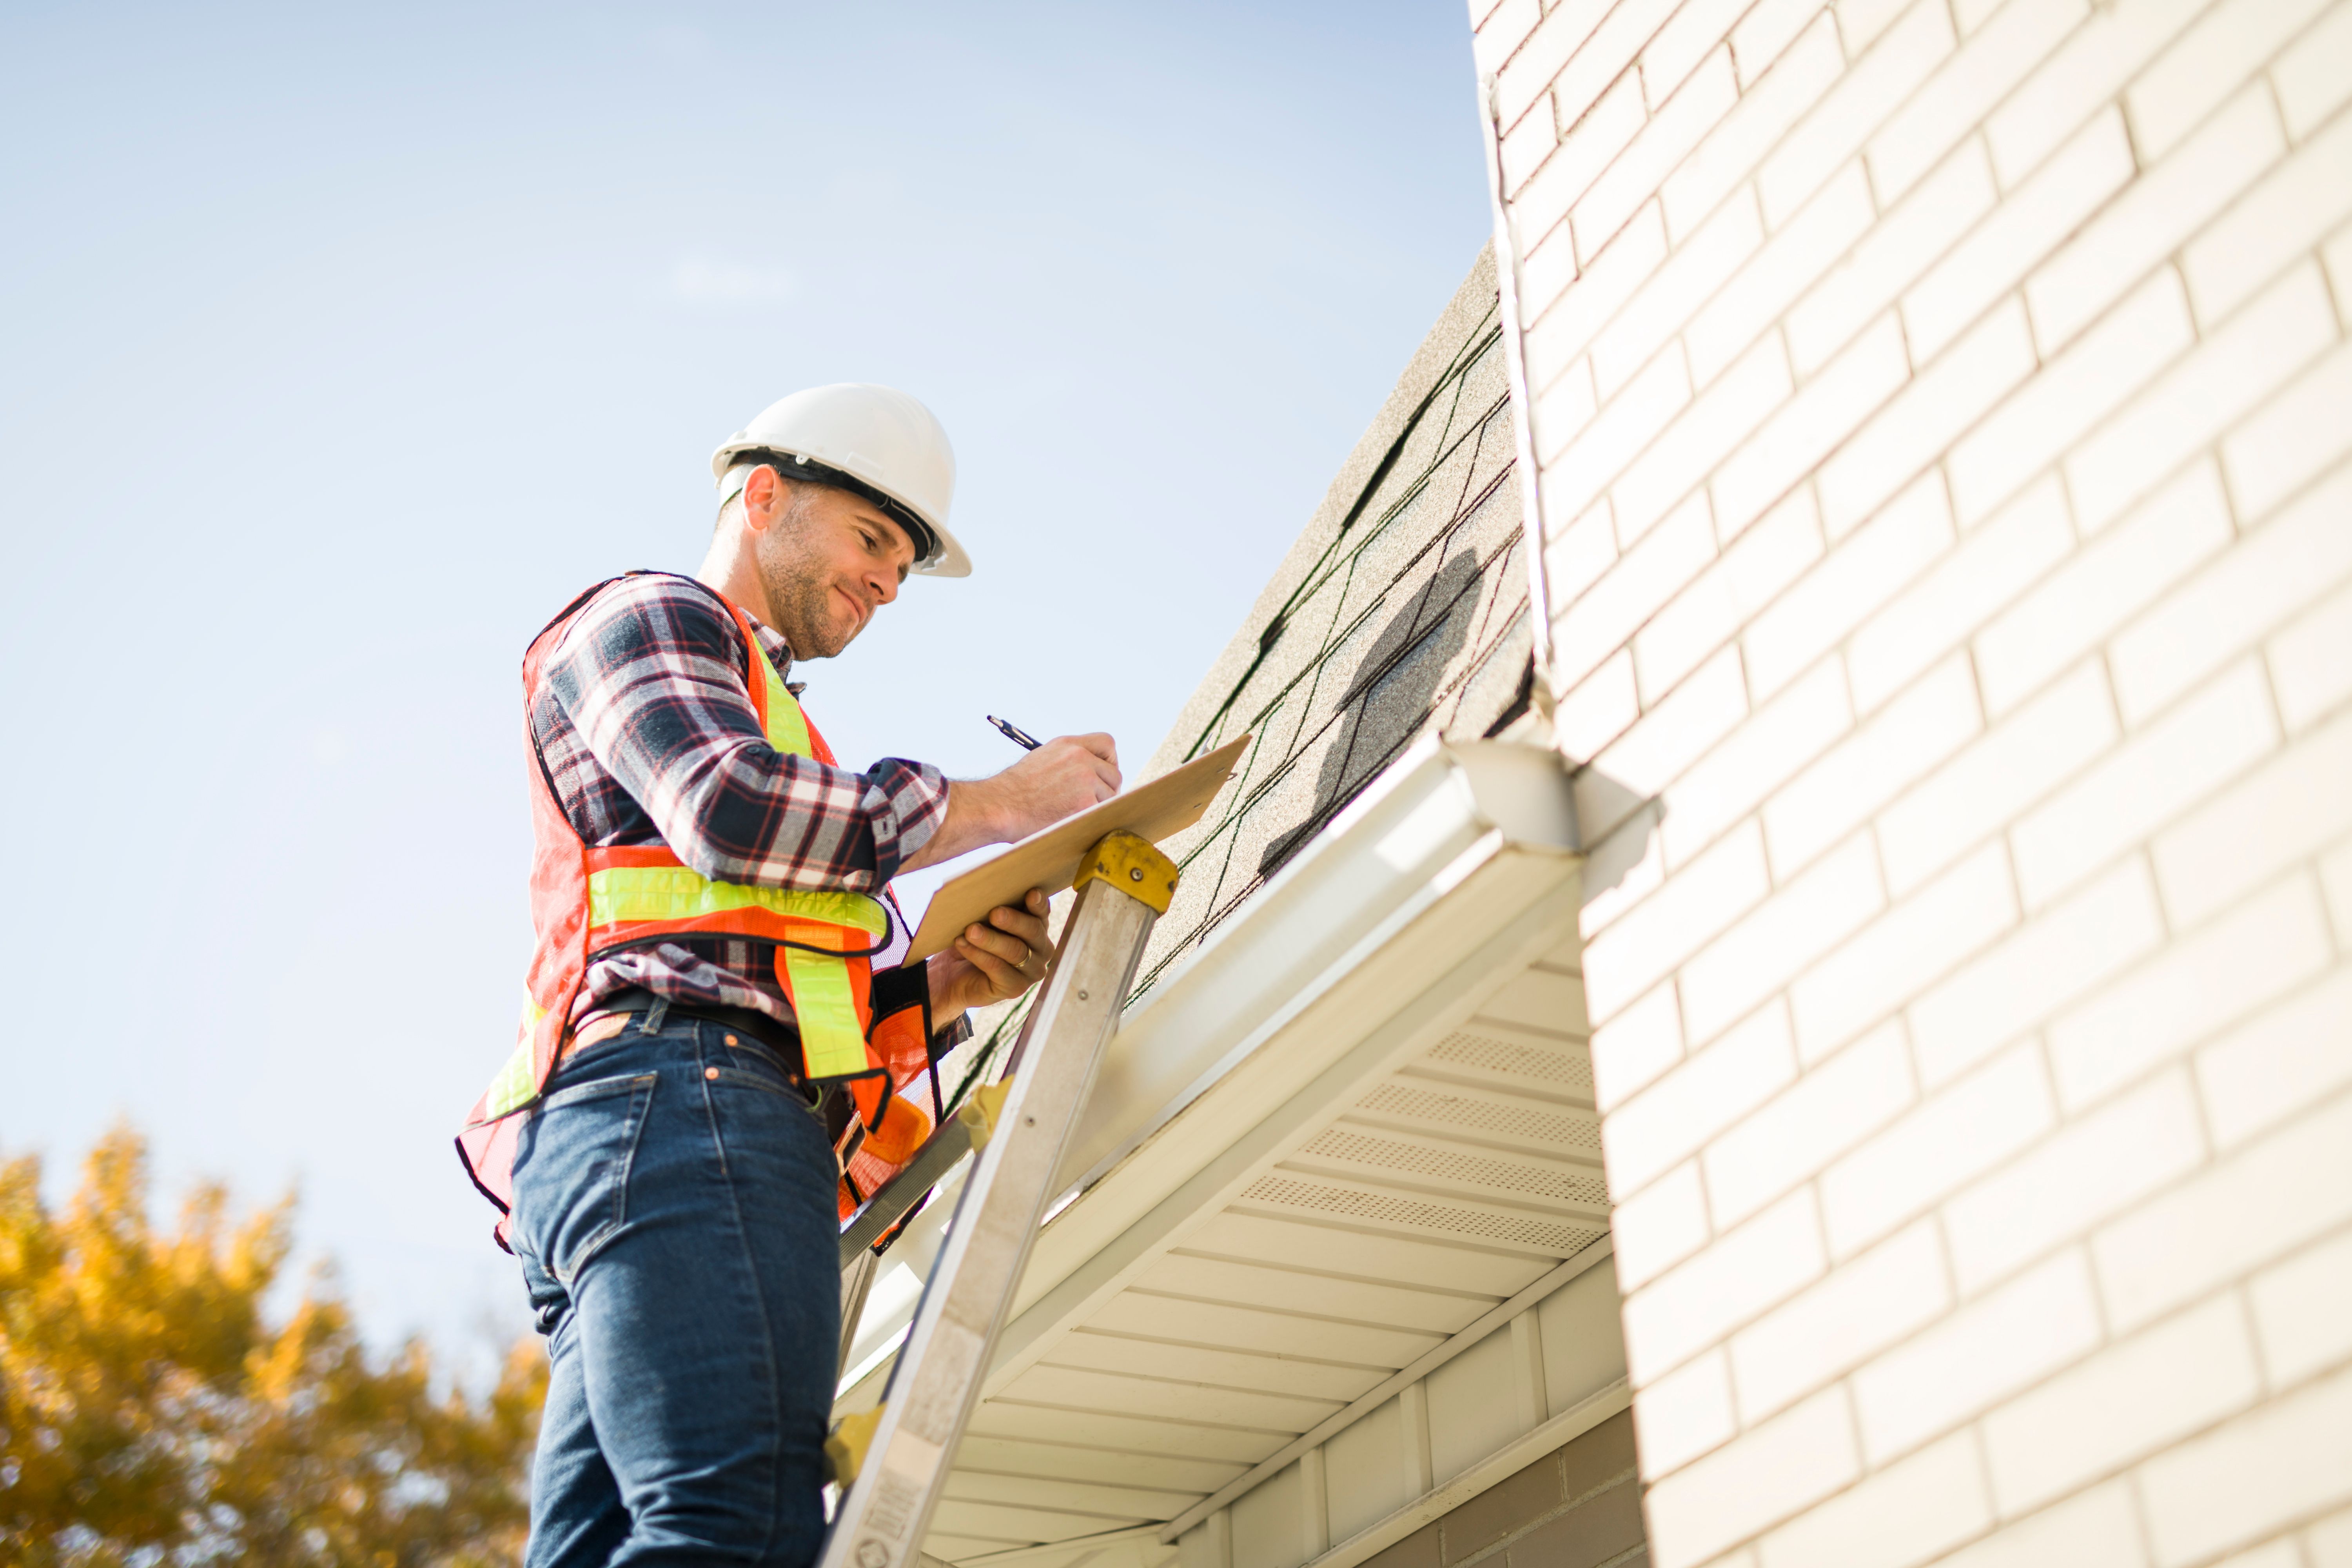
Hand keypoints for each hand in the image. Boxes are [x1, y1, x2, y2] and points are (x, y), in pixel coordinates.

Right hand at [898, 734, 1121, 871]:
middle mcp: (1079, 757)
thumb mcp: (1043, 759)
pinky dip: (1091, 819)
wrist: (999, 806)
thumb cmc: (1014, 790)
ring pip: (1111, 795)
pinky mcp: (1085, 803)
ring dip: (1099, 806)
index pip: (1107, 744)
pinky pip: (1103, 812)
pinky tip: (1073, 820)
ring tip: (1074, 812)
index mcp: (1068, 745)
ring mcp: (1085, 779)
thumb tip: (1090, 772)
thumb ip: (1068, 761)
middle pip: (1114, 773)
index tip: (1101, 775)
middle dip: (1106, 789)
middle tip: (1090, 802)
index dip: (1108, 761)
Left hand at [927, 888, 1055, 1019]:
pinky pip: (997, 968)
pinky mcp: (1016, 988)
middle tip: (994, 913)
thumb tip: (988, 891)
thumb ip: (995, 909)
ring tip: (971, 930)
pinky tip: (962, 944)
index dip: (1039, 904)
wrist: (955, 973)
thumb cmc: (974, 939)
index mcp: (1038, 928)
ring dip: (991, 939)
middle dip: (1013, 921)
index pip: (1042, 914)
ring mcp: (1032, 972)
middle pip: (1033, 931)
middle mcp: (1042, 950)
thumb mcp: (985, 921)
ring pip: (1015, 951)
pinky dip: (978, 954)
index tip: (1031, 893)